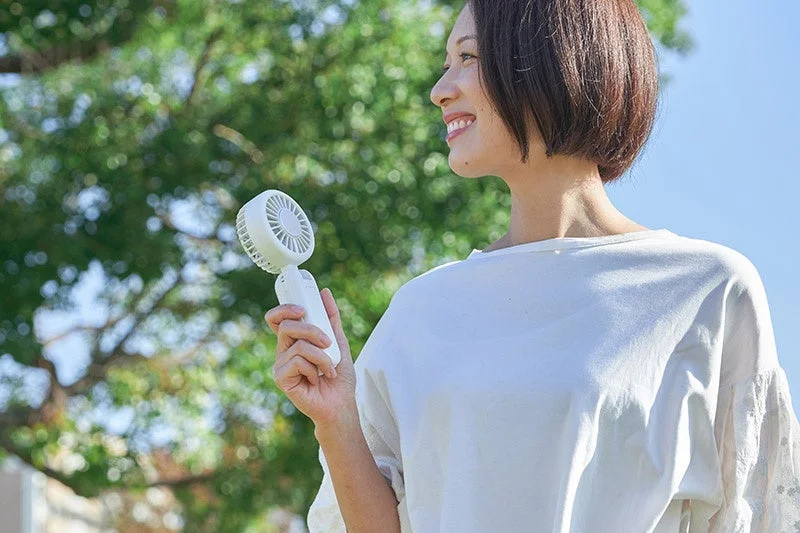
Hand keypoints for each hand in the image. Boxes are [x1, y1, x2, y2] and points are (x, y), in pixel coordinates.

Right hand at [264, 288, 356, 426]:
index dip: (283, 309)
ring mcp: (280, 365)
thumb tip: (324, 292)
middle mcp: (283, 351)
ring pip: (298, 345)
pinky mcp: (281, 378)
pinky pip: (297, 361)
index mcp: (293, 341)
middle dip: (312, 330)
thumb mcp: (339, 342)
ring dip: (321, 356)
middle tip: (328, 343)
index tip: (301, 308)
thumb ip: (331, 318)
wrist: (341, 403)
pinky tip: (317, 380)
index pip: (277, 319)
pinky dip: (314, 368)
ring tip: (329, 369)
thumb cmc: (339, 377)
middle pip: (286, 326)